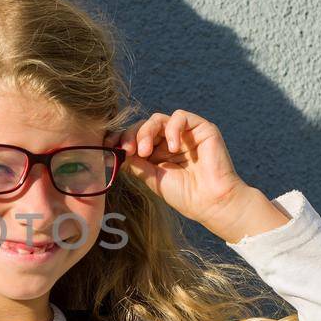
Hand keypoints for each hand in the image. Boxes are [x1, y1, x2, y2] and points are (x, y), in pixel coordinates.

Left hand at [115, 110, 251, 228]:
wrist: (211, 203)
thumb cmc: (185, 195)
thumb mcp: (152, 178)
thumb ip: (135, 163)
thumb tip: (115, 152)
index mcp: (157, 152)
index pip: (135, 137)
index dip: (121, 138)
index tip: (109, 146)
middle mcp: (170, 140)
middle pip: (144, 126)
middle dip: (132, 135)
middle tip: (129, 150)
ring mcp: (185, 134)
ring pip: (158, 119)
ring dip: (147, 131)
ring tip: (145, 151)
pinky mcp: (202, 128)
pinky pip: (181, 117)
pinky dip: (172, 128)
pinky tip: (172, 148)